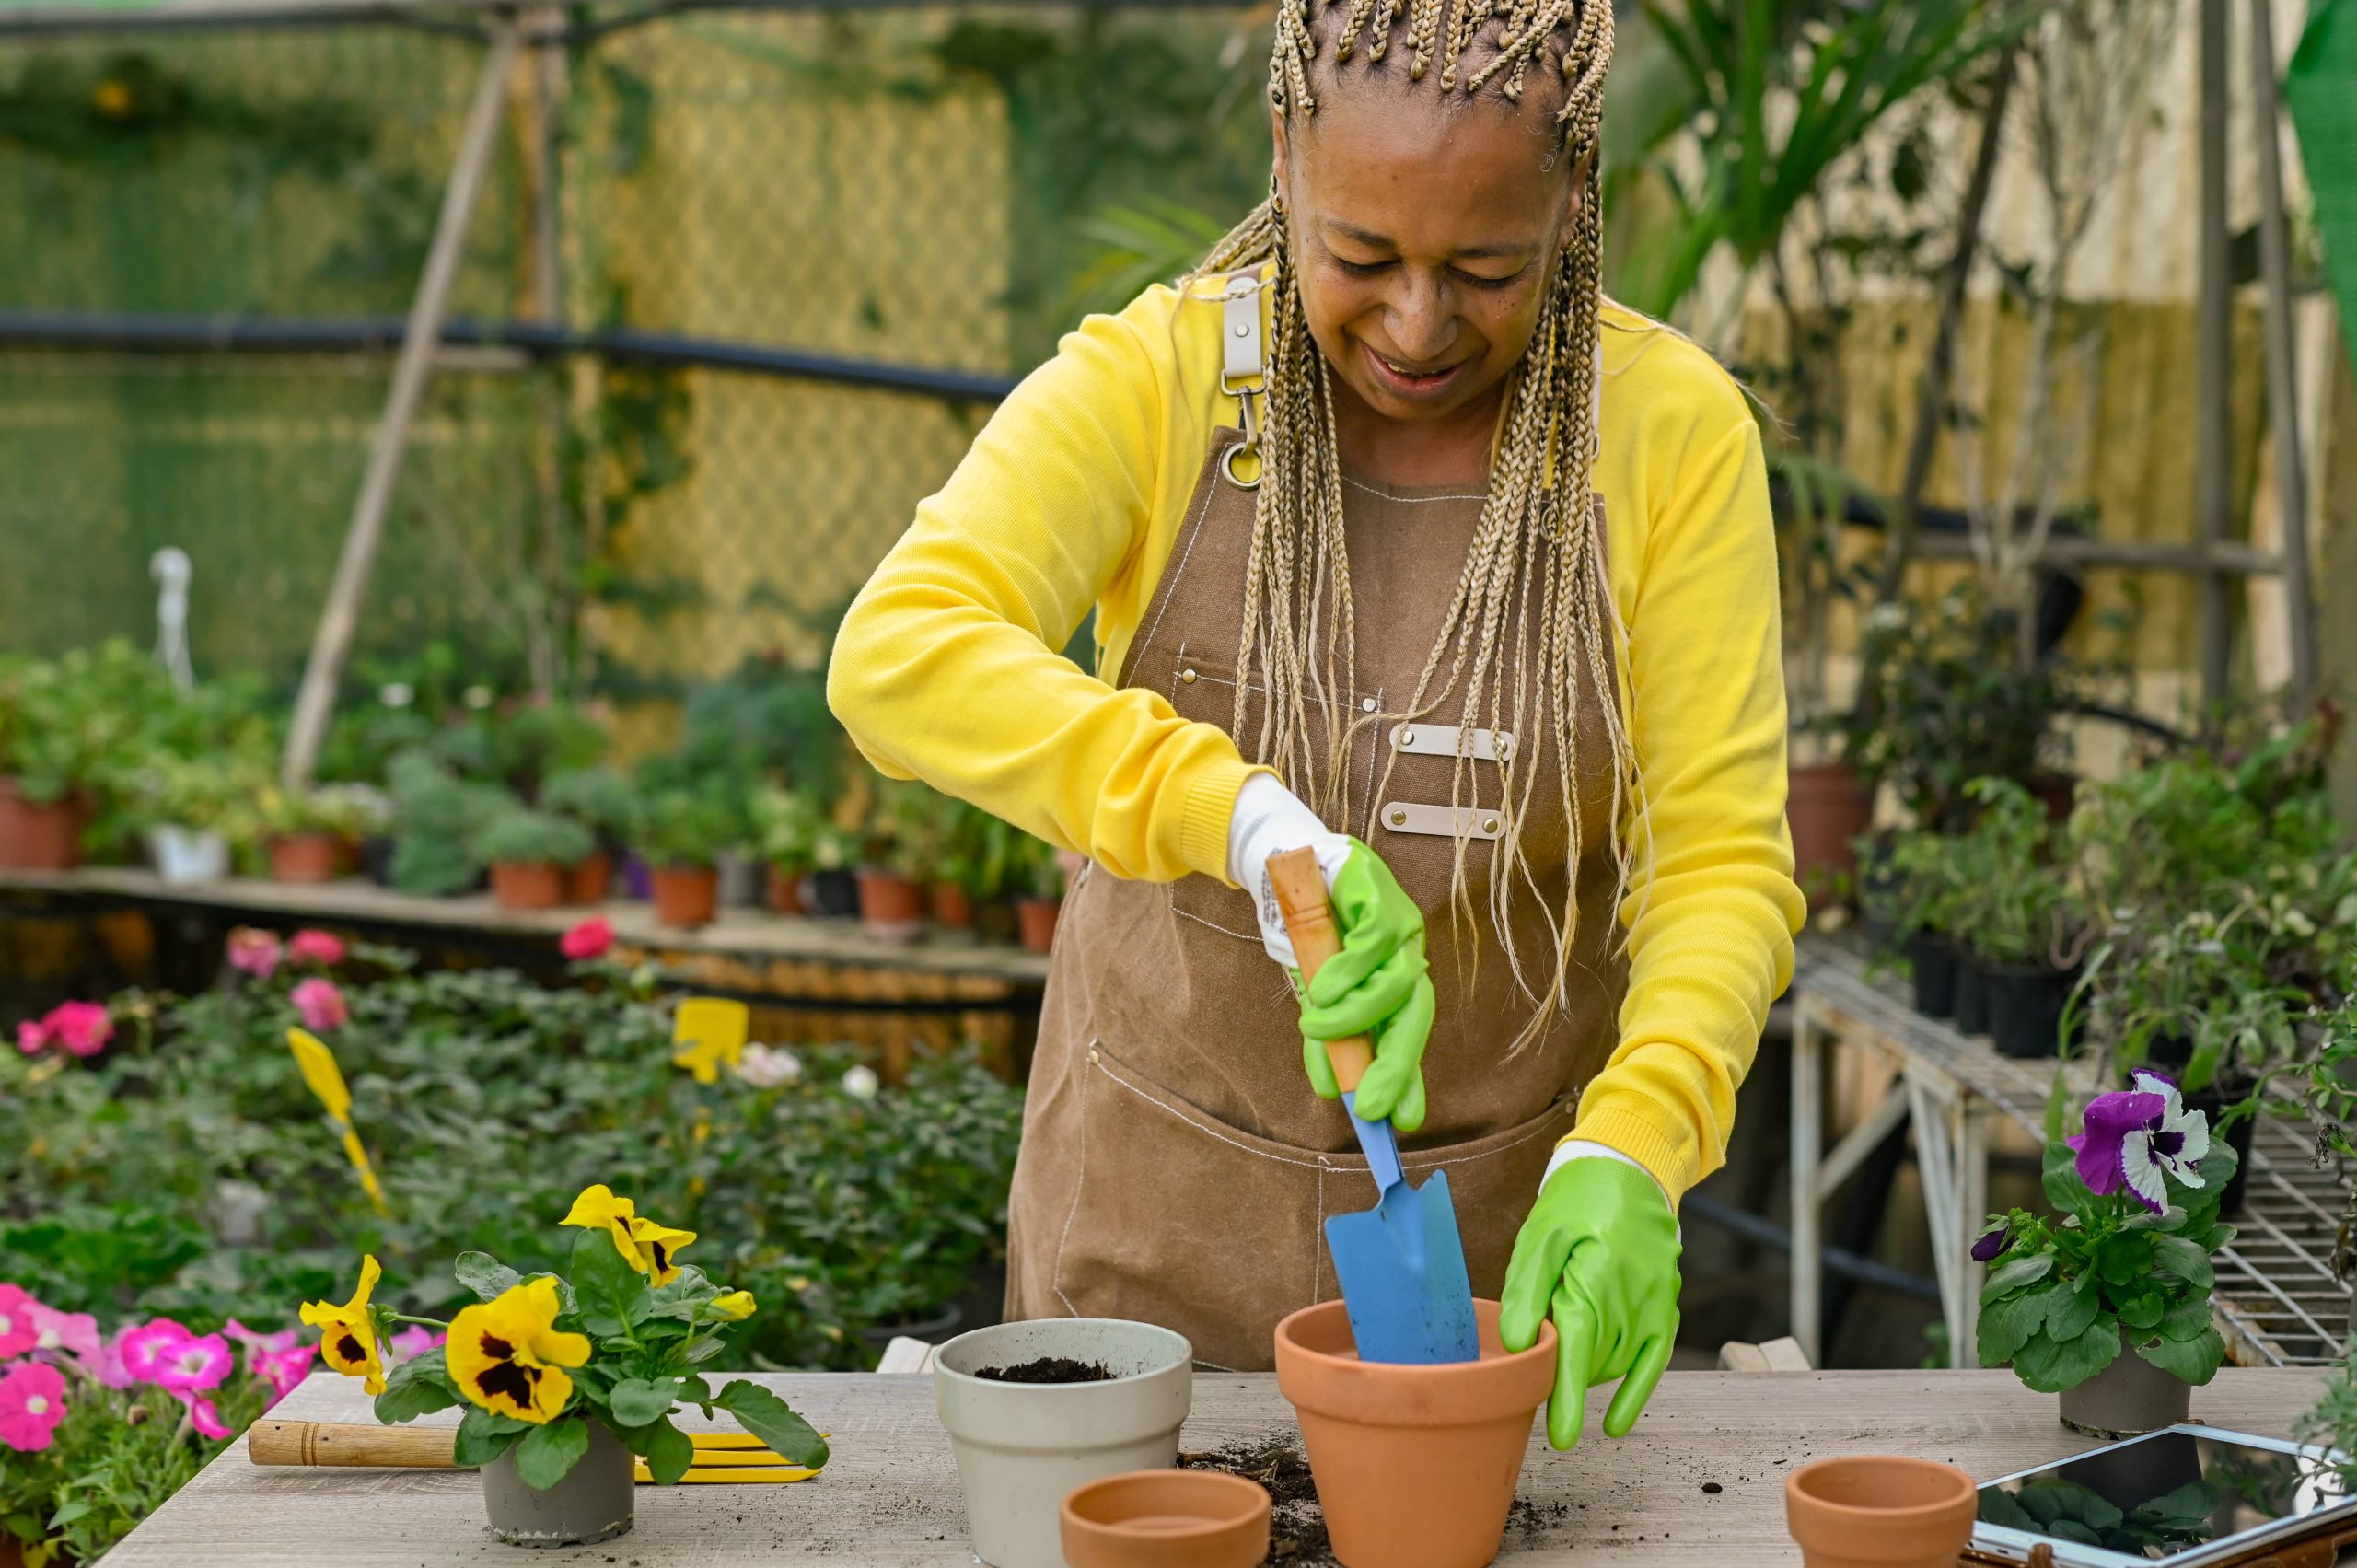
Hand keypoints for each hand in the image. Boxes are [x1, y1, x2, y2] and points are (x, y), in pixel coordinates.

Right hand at [1227, 778, 1430, 1130]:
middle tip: (1370, 1104)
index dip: (1406, 1077)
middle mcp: (1406, 954)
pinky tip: (1321, 989)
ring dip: (1354, 1015)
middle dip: (1395, 1065)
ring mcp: (1399, 924)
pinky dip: (1347, 973)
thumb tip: (1332, 1090)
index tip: (1400, 1123)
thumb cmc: (1302, 929)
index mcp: (1394, 979)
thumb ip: (1328, 1036)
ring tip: (1316, 1024)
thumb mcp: (1313, 993)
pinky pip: (1373, 944)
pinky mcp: (1380, 894)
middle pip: (1415, 1015)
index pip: (1407, 1033)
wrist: (1280, 862)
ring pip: (1396, 983)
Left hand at [1499, 1157, 1680, 1448]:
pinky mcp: (1665, 1308)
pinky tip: (1616, 1424)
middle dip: (1562, 1376)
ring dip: (1586, 1372)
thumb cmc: (1576, 1201)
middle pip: (1593, 1359)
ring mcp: (1655, 1305)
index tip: (1561, 1436)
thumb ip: (1528, 1290)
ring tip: (1557, 1359)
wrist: (1628, 1171)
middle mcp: (1633, 1297)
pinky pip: (1654, 1360)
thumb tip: (1519, 1344)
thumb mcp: (1540, 1235)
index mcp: (1596, 1277)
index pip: (1580, 1348)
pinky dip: (1636, 1392)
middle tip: (1528, 1367)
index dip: (1568, 1395)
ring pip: (1616, 1362)